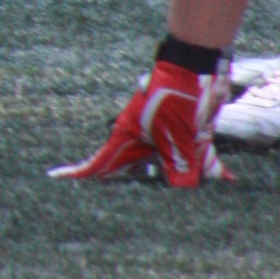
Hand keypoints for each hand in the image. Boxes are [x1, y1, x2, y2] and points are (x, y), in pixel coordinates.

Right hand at [50, 62, 227, 185]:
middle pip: (136, 170)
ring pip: (169, 167)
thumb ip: (178, 166)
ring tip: (191, 200)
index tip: (54, 177)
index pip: (98, 161)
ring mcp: (165, 135)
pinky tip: (225, 177)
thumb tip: (180, 191)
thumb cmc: (178, 93)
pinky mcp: (186, 132)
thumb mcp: (177, 134)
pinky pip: (196, 156)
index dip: (76, 172)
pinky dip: (210, 166)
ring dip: (182, 180)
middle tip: (137, 213)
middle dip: (138, 190)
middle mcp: (144, 138)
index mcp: (128, 135)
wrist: (199, 64)